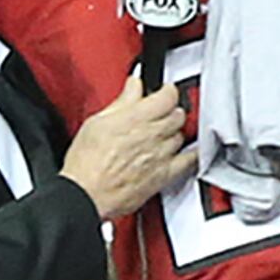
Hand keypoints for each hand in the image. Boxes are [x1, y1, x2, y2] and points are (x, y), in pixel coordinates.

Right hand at [60, 77, 193, 220]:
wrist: (86, 194)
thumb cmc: (86, 162)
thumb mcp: (96, 121)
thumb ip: (122, 101)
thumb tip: (134, 85)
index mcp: (137, 117)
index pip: (168, 95)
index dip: (167, 90)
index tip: (163, 91)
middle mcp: (153, 135)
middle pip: (178, 115)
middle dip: (171, 110)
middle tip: (162, 111)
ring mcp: (161, 156)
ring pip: (181, 135)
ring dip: (175, 131)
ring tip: (165, 131)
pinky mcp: (164, 176)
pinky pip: (190, 161)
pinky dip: (193, 153)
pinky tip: (190, 151)